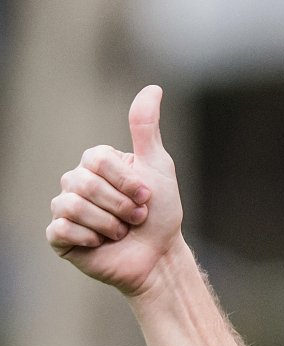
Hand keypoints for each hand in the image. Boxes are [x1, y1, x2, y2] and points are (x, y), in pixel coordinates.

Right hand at [46, 85, 184, 295]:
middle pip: (83, 183)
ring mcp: (65, 209)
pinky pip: (61, 229)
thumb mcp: (158, 167)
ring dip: (109, 224)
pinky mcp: (60, 237)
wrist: (159, 257)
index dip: (127, 182)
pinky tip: (100, 244)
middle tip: (136, 218)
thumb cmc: (161, 214)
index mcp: (96, 163)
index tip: (147, 196)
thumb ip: (147, 128)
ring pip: (72, 207)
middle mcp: (76, 182)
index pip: (97, 160)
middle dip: (121, 206)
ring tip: (122, 233)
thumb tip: (153, 88)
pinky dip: (89, 238)